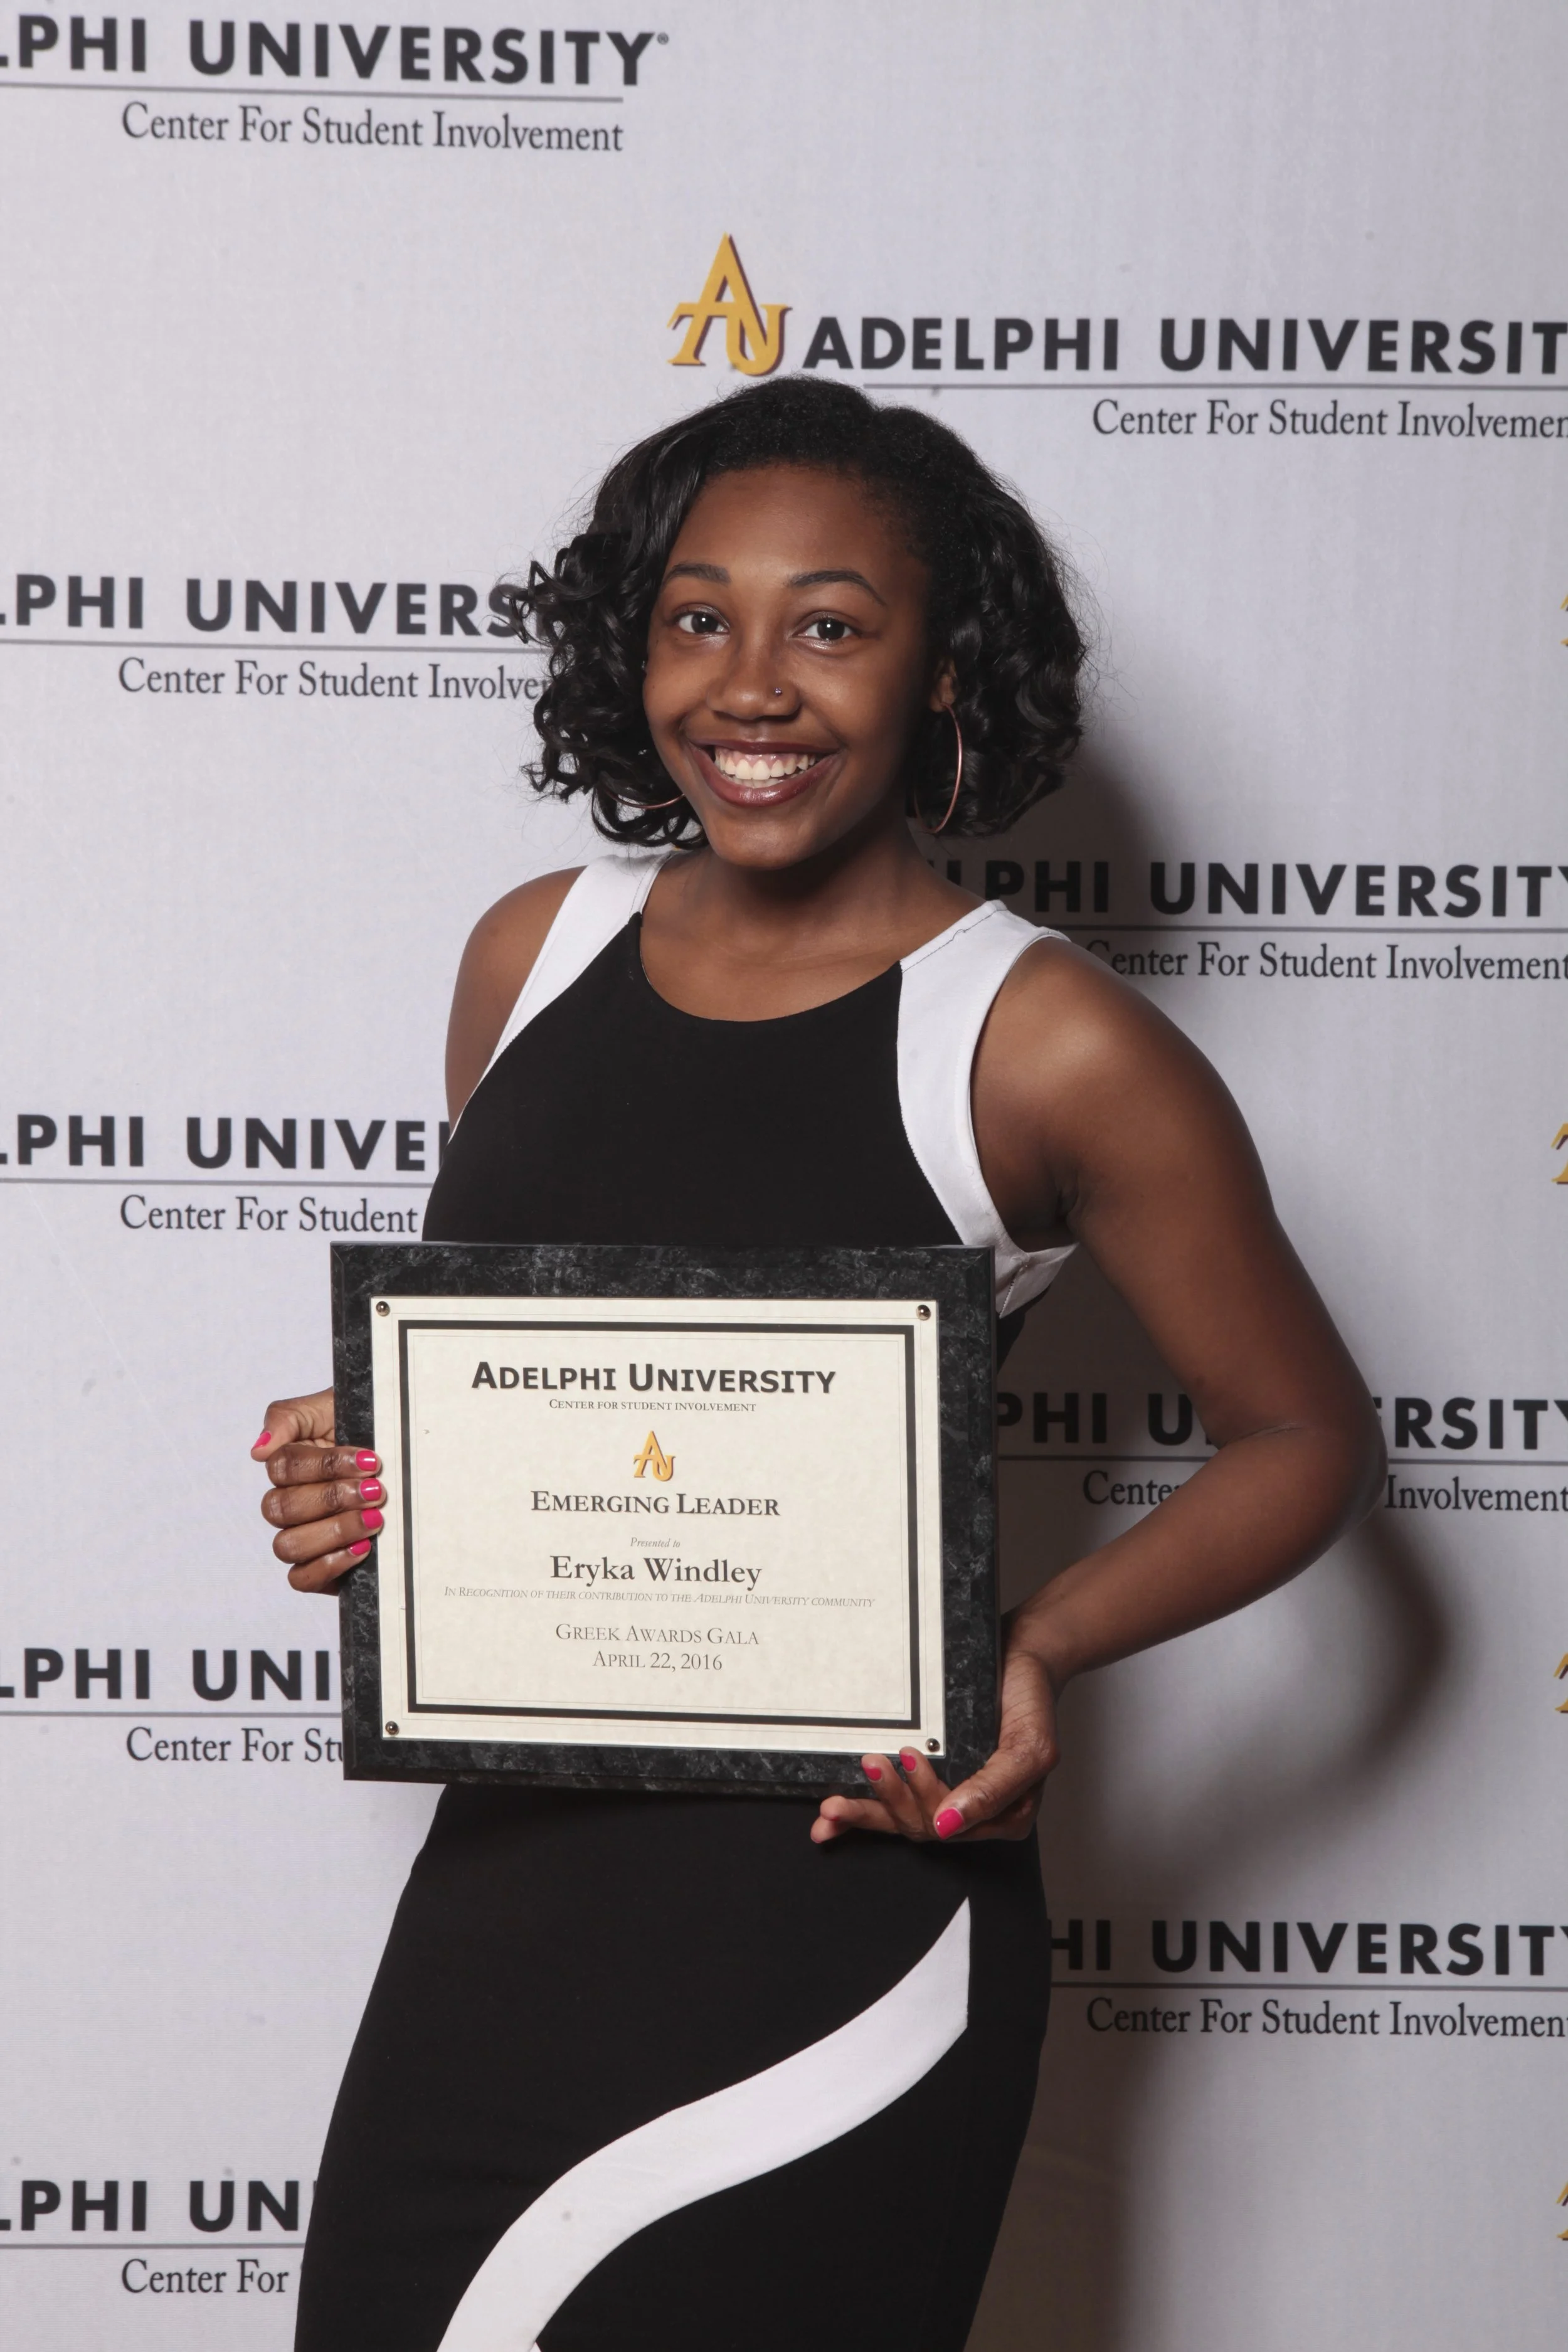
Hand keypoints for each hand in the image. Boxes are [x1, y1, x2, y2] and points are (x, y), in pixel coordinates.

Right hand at [251, 1390, 382, 1593]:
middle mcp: (289, 1503)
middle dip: (333, 1498)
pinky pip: (301, 1578)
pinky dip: (329, 1565)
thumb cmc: (369, 1432)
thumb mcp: (333, 1408)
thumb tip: (258, 1450)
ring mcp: (301, 1536)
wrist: (410, 1463)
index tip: (371, 1461)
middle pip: (282, 1508)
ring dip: (334, 1531)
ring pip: (288, 1545)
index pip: (282, 1468)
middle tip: (376, 1490)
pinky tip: (362, 1548)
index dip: (326, 1466)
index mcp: (289, 1465)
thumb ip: (288, 1418)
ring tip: (375, 1519)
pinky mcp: (318, 1568)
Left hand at [810, 1627, 1060, 1844]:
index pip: (948, 1828)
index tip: (908, 1759)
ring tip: (839, 1797)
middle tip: (872, 1764)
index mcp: (1001, 1815)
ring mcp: (947, 1793)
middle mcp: (971, 1812)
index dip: (921, 1801)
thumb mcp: (1027, 1749)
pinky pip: (893, 1803)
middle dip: (889, 1801)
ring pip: (901, 1818)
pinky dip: (862, 1814)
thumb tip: (947, 1824)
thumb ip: (993, 1790)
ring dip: (867, 1811)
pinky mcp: (927, 1777)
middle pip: (919, 1825)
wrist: (1021, 1656)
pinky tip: (830, 1821)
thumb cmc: (1030, 1701)